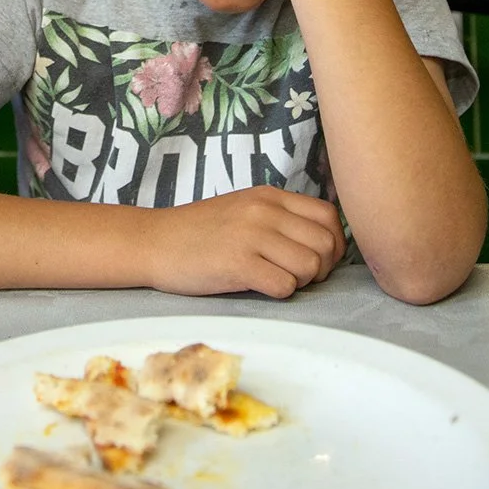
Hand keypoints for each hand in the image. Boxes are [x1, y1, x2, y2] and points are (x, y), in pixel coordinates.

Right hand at [140, 185, 345, 298]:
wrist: (154, 242)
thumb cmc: (200, 232)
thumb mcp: (245, 209)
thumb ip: (281, 218)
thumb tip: (324, 242)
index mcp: (270, 196)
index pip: (329, 217)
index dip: (334, 244)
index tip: (318, 260)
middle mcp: (265, 211)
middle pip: (326, 244)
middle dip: (320, 269)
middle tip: (298, 277)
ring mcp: (251, 236)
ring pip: (310, 266)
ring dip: (300, 282)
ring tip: (276, 280)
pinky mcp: (237, 264)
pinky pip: (284, 285)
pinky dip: (279, 292)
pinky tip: (259, 287)